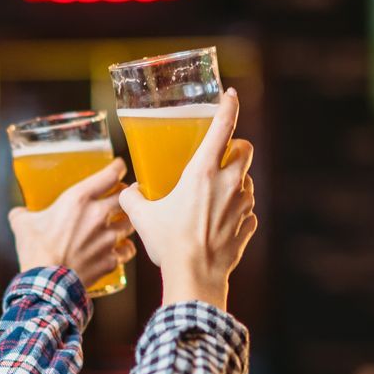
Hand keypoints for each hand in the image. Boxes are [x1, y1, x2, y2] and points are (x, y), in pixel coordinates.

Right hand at [9, 158, 135, 289]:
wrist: (46, 283)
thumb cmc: (36, 251)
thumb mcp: (22, 225)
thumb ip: (22, 214)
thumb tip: (18, 213)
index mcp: (78, 199)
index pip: (110, 175)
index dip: (118, 168)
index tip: (118, 168)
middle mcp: (98, 215)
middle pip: (126, 197)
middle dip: (126, 195)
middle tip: (122, 195)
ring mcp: (107, 238)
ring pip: (131, 223)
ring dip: (128, 221)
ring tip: (122, 222)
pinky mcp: (111, 259)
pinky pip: (128, 250)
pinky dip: (125, 248)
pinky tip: (120, 248)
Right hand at [119, 89, 256, 310]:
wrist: (195, 278)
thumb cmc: (170, 244)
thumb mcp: (143, 217)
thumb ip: (132, 197)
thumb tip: (126, 191)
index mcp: (203, 172)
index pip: (223, 127)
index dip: (228, 107)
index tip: (230, 95)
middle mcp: (229, 183)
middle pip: (245, 150)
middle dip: (236, 147)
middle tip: (220, 156)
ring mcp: (243, 205)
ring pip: (247, 181)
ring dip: (236, 182)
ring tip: (213, 196)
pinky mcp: (248, 226)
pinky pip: (247, 212)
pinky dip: (236, 212)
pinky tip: (219, 223)